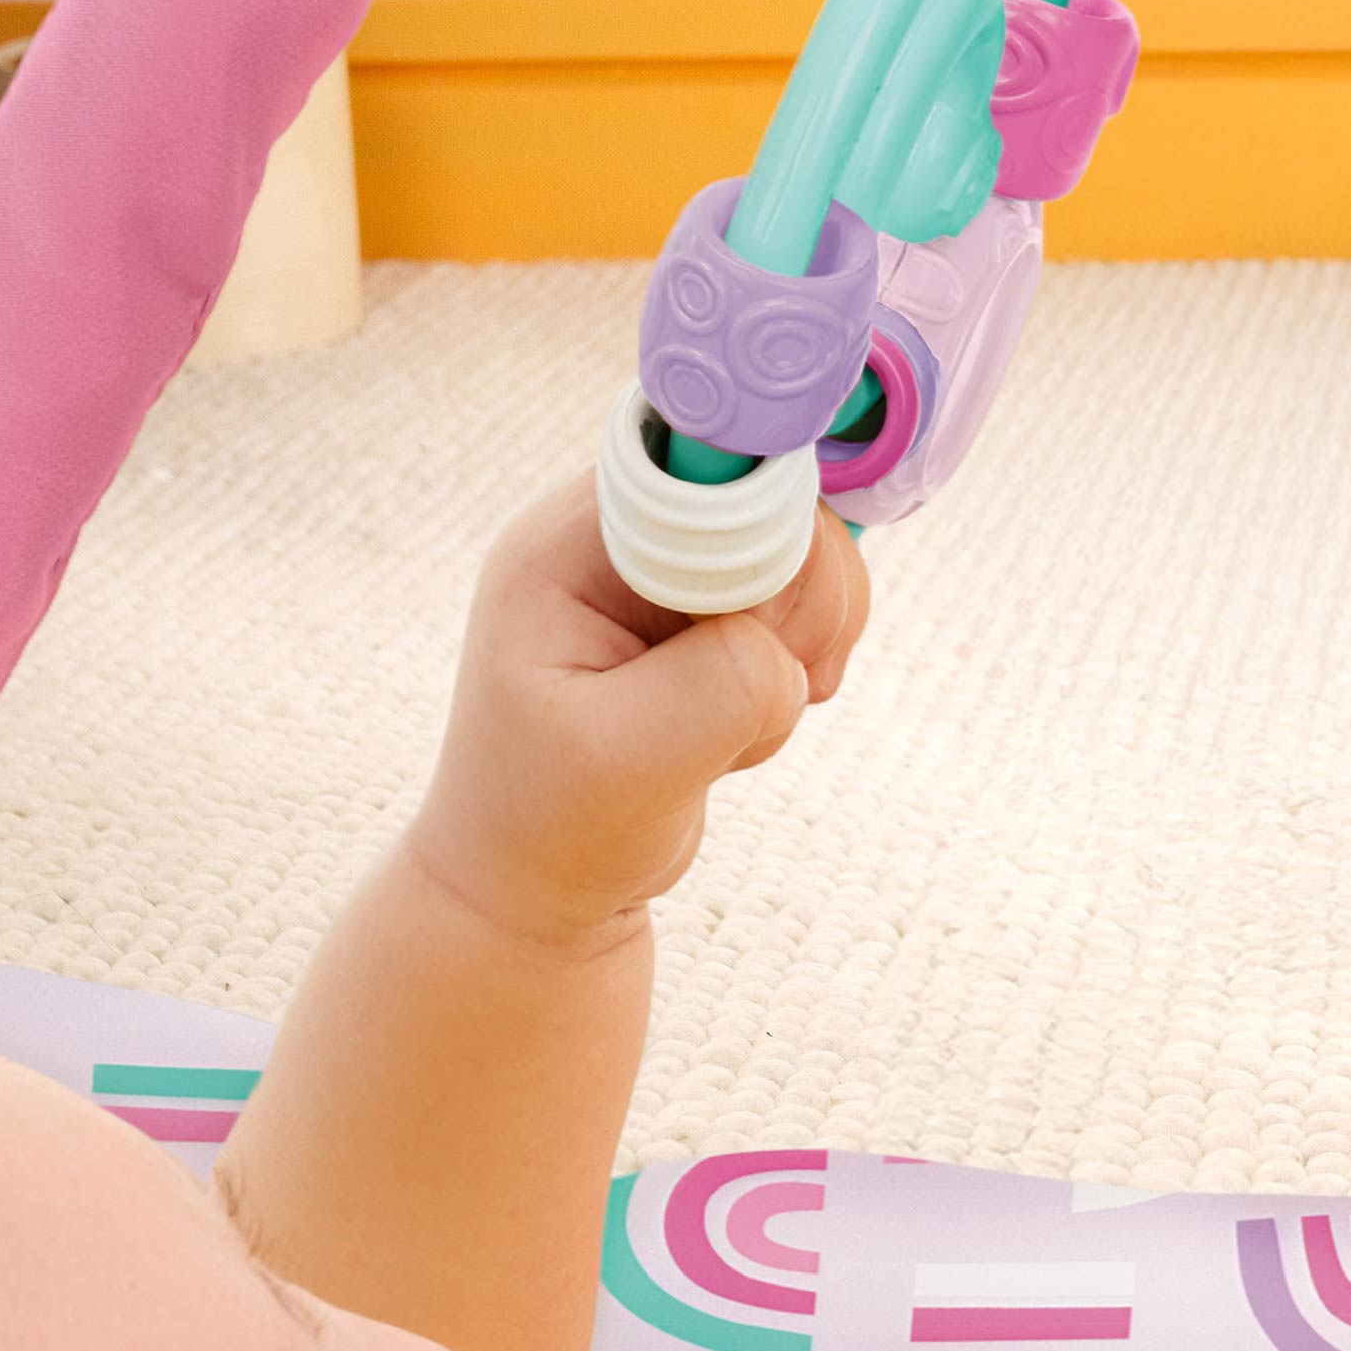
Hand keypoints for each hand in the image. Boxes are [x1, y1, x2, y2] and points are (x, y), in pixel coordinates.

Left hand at [408, 474, 868, 950]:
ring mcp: (668, 572)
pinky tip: (743, 726)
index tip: (765, 624)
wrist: (539, 883)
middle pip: (773, 500)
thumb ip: (722, 686)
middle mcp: (618, 537)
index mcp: (567, 546)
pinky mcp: (712, 610)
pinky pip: (811, 602)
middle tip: (756, 694)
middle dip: (793, 606)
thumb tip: (788, 647)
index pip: (697, 467)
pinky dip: (804, 667)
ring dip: (802, 648)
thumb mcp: (628, 764)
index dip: (762, 526)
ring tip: (732, 728)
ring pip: (809, 555)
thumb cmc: (552, 823)